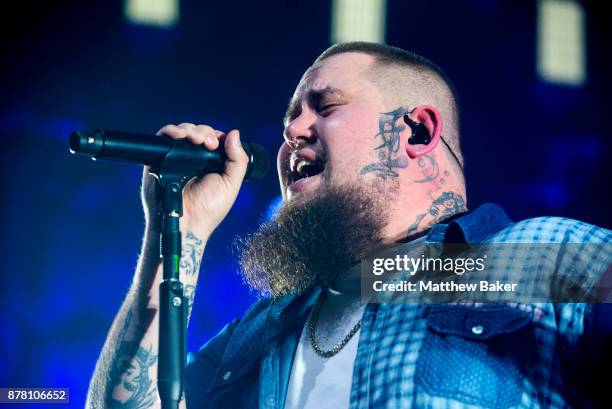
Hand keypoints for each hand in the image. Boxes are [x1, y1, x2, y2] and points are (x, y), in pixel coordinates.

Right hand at [141, 123, 248, 238]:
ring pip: (182, 132)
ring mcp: (176, 159)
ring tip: (196, 140)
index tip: (216, 143)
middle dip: (204, 132)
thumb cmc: (209, 209)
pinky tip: (179, 136)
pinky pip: (162, 138)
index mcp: (210, 163)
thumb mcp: (231, 184)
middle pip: (197, 132)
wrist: (187, 223)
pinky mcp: (159, 160)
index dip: (215, 135)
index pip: (212, 138)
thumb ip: (238, 160)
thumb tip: (235, 134)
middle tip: (208, 144)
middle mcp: (193, 159)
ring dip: (190, 130)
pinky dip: (170, 132)